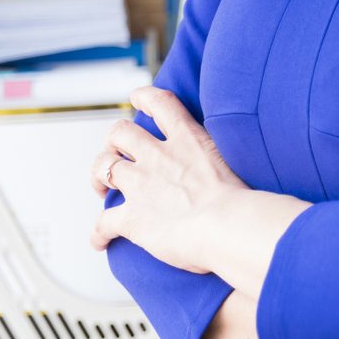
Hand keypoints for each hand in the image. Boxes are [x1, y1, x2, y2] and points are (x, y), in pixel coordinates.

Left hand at [88, 87, 250, 273]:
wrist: (230, 226)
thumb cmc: (240, 203)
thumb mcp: (229, 164)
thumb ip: (212, 160)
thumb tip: (215, 175)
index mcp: (187, 139)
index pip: (159, 102)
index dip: (143, 97)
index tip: (137, 99)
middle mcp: (158, 156)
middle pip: (119, 132)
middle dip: (112, 142)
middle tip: (116, 153)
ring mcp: (141, 185)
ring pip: (102, 167)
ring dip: (98, 177)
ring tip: (101, 187)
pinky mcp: (132, 218)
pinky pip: (103, 223)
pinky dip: (98, 234)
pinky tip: (100, 241)